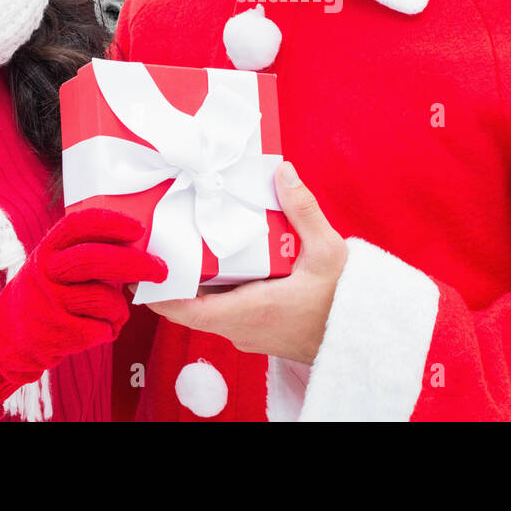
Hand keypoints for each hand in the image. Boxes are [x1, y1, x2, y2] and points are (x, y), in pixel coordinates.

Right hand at [0, 207, 167, 385]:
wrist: (8, 339)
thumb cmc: (45, 294)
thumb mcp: (52, 264)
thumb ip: (82, 251)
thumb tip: (135, 239)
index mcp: (47, 250)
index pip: (78, 226)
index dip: (110, 223)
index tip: (138, 227)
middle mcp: (46, 273)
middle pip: (95, 260)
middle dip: (135, 263)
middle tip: (161, 269)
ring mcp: (50, 304)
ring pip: (104, 299)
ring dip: (121, 308)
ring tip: (116, 312)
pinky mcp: (58, 333)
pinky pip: (101, 329)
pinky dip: (110, 330)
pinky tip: (100, 329)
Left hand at [145, 162, 347, 364]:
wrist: (364, 339)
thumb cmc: (345, 302)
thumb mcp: (328, 251)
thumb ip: (302, 210)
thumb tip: (282, 172)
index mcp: (249, 310)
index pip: (183, 310)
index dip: (157, 290)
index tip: (146, 264)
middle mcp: (241, 327)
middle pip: (189, 304)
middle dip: (177, 272)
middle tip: (168, 236)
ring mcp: (247, 333)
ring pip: (207, 308)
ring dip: (198, 280)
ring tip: (192, 240)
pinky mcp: (256, 331)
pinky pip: (224, 311)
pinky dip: (218, 288)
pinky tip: (226, 260)